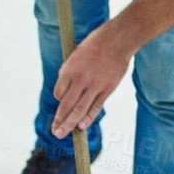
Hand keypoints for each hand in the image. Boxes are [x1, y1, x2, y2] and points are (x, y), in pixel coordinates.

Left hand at [51, 23, 130, 137]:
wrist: (118, 40)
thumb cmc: (95, 44)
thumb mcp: (75, 54)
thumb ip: (68, 71)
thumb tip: (63, 87)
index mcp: (70, 69)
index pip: (59, 93)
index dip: (59, 98)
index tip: (62, 99)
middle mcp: (81, 79)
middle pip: (66, 105)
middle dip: (59, 121)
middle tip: (55, 132)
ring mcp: (95, 85)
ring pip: (80, 109)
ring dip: (70, 124)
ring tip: (63, 133)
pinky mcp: (107, 89)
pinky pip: (96, 107)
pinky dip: (88, 118)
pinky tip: (82, 127)